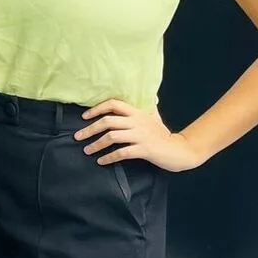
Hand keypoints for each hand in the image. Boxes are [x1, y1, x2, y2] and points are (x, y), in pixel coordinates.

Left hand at [77, 99, 206, 171]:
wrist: (180, 150)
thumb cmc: (163, 135)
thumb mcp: (154, 118)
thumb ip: (145, 109)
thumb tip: (147, 97)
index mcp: (137, 113)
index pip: (113, 104)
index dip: (97, 109)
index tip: (84, 117)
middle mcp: (138, 122)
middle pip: (108, 122)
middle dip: (89, 129)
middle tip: (77, 137)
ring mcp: (141, 136)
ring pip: (112, 137)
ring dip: (96, 144)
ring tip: (86, 150)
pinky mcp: (144, 150)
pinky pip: (122, 153)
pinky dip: (109, 157)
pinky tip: (101, 161)